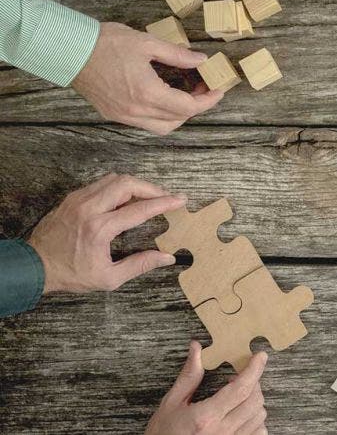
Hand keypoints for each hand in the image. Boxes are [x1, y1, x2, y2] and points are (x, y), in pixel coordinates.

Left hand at [27, 173, 185, 293]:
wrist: (35, 266)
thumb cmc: (71, 274)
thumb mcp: (109, 277)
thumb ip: (140, 265)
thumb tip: (167, 258)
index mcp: (99, 229)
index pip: (139, 209)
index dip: (164, 203)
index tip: (180, 200)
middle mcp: (89, 209)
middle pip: (127, 184)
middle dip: (151, 188)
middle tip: (165, 196)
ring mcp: (78, 200)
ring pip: (114, 179)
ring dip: (135, 185)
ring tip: (148, 196)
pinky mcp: (72, 198)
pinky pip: (100, 183)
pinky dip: (118, 187)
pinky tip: (125, 199)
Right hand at [71, 22, 221, 134]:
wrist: (68, 50)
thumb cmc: (105, 42)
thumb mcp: (147, 43)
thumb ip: (177, 55)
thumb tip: (201, 59)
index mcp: (147, 93)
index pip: (188, 107)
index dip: (208, 101)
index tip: (218, 90)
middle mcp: (136, 111)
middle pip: (177, 121)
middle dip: (195, 108)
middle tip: (202, 89)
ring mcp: (123, 115)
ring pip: (161, 127)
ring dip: (178, 115)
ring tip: (184, 95)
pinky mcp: (113, 114)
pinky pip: (144, 124)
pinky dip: (160, 116)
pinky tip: (162, 98)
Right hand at [146, 341, 267, 434]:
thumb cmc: (163, 434)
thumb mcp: (171, 405)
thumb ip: (188, 377)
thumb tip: (197, 350)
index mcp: (206, 417)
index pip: (240, 389)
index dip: (254, 369)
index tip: (259, 356)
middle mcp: (223, 432)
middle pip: (254, 400)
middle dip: (253, 383)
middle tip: (239, 378)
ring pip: (259, 416)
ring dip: (254, 401)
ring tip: (237, 396)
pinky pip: (259, 432)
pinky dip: (256, 420)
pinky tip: (241, 415)